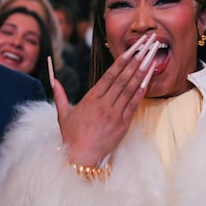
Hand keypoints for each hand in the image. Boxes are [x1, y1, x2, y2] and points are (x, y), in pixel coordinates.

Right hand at [52, 33, 159, 165]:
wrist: (80, 157)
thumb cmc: (71, 136)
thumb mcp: (63, 114)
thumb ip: (60, 95)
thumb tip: (53, 80)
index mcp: (90, 99)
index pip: (109, 75)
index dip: (121, 61)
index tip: (131, 50)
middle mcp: (104, 104)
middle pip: (122, 78)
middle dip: (136, 61)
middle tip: (146, 48)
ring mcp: (115, 114)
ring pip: (130, 89)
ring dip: (142, 73)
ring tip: (151, 59)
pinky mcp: (123, 124)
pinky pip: (134, 105)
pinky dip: (141, 92)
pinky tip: (148, 80)